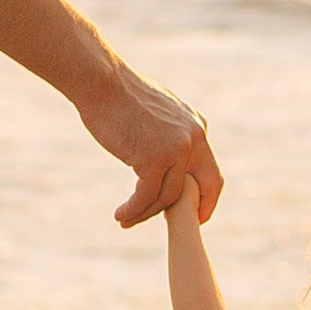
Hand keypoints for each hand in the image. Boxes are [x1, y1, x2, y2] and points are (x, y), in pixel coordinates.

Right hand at [83, 62, 221, 229]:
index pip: (210, 170)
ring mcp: (177, 147)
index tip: (194, 215)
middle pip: (204, 186)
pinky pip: (148, 196)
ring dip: (146, 213)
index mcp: (196, 127)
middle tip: (176, 229)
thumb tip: (163, 161)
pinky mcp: (154, 157)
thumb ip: (167, 136)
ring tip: (126, 220)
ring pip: (170, 196)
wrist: (100, 80)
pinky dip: (134, 210)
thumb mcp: (155, 115)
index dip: (205, 197)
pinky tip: (120, 216)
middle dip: (193, 213)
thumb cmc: (118, 97)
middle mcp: (194, 137)